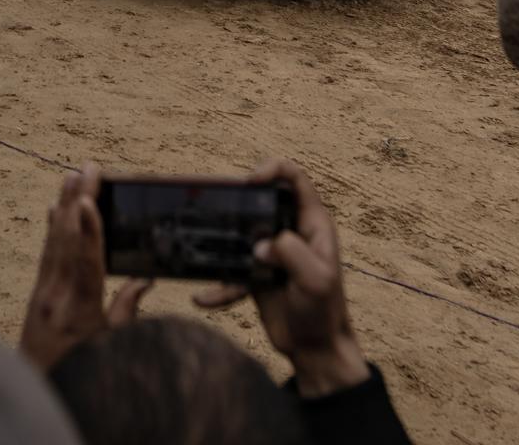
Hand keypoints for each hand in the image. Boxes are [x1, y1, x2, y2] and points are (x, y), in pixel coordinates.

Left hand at [19, 165, 150, 370]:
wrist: (35, 393)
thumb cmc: (81, 375)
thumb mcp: (111, 350)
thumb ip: (126, 312)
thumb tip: (144, 281)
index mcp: (79, 313)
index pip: (85, 265)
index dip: (88, 231)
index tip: (87, 200)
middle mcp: (55, 298)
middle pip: (67, 241)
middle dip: (77, 200)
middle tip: (89, 167)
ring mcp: (41, 294)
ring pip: (54, 241)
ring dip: (63, 205)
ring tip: (72, 175)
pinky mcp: (35, 295)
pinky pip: (46, 253)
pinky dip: (51, 227)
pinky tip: (52, 209)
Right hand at [193, 160, 367, 396]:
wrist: (314, 349)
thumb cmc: (324, 312)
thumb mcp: (316, 281)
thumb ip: (293, 255)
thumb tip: (261, 245)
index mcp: (311, 224)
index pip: (295, 180)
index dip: (274, 169)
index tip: (251, 180)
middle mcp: (289, 231)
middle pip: (259, 200)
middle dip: (236, 200)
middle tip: (213, 203)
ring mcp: (269, 251)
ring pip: (239, 232)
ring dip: (219, 238)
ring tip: (194, 240)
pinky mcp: (254, 273)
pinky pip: (230, 271)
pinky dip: (218, 285)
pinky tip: (204, 298)